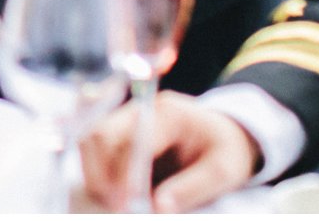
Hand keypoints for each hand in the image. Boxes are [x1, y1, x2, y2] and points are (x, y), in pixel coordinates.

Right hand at [81, 91, 261, 212]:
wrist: (227, 134)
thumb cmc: (227, 150)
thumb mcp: (224, 171)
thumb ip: (192, 188)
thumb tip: (158, 208)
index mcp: (168, 113)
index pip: (133, 139)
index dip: (125, 174)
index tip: (125, 205)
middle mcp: (139, 109)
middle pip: (101, 134)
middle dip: (100, 175)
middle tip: (113, 208)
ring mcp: (125, 118)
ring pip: (90, 140)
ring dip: (94, 174)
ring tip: (110, 204)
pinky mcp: (119, 132)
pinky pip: (94, 150)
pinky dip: (97, 173)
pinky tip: (110, 195)